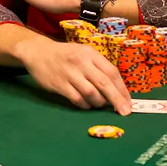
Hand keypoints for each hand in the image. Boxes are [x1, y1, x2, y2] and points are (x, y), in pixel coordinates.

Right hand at [12, 34, 131, 114]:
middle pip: (104, 84)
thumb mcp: (83, 53)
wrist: (38, 52)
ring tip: (100, 105)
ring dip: (99, 103)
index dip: (122, 89)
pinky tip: (87, 105)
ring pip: (91, 93)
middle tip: (125, 112)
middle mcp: (81, 62)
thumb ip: (98, 67)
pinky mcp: (59, 85)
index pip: (111, 72)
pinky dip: (85, 105)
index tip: (129, 101)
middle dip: (117, 100)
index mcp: (90, 53)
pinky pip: (77, 99)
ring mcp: (70, 73)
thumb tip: (117, 89)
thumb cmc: (65, 55)